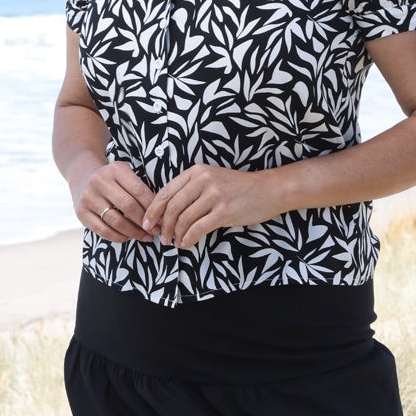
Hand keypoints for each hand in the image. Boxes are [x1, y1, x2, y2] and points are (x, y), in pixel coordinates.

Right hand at [71, 160, 156, 241]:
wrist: (82, 177)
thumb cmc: (113, 180)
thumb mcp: (125, 175)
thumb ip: (140, 190)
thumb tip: (160, 214)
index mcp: (115, 170)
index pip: (139, 190)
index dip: (152, 207)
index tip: (163, 218)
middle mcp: (99, 182)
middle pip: (128, 206)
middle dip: (145, 221)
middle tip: (156, 231)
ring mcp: (88, 197)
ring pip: (116, 221)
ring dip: (134, 232)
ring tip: (146, 237)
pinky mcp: (81, 212)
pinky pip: (103, 230)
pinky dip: (118, 237)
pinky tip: (128, 237)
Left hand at [143, 164, 284, 247]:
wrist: (268, 190)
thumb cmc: (239, 188)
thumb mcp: (212, 179)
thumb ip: (191, 190)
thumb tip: (167, 212)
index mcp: (196, 172)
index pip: (166, 192)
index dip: (153, 210)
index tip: (147, 222)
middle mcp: (203, 181)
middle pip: (172, 207)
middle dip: (163, 226)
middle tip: (162, 238)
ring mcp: (214, 196)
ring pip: (183, 220)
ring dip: (176, 235)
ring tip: (175, 242)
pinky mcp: (224, 212)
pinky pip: (198, 229)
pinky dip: (188, 239)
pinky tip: (187, 244)